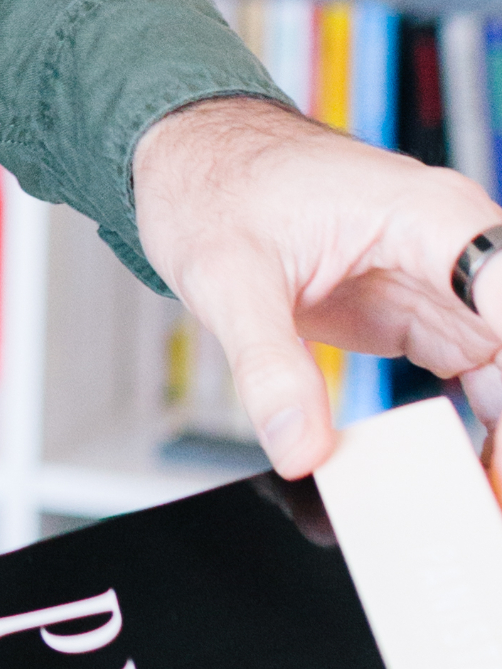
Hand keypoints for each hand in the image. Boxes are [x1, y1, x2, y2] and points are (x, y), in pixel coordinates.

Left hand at [134, 91, 501, 474]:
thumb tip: (301, 449)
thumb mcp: (226, 276)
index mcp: (428, 215)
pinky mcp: (429, 319)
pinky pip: (482, 388)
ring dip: (499, 445)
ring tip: (478, 506)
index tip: (496, 428)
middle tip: (484, 498)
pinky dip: (482, 438)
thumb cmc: (218, 184)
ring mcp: (448, 288)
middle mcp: (456, 248)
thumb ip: (268, 365)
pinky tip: (468, 485)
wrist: (196, 162)